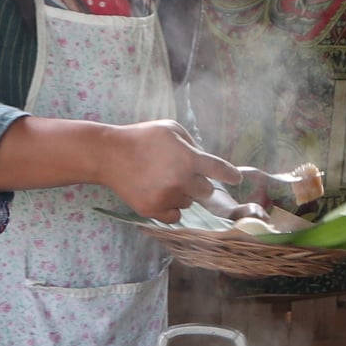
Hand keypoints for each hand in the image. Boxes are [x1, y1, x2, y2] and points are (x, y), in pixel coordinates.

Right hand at [102, 120, 236, 221]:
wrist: (109, 155)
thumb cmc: (142, 138)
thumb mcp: (171, 129)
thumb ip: (191, 144)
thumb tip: (203, 161)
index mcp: (189, 158)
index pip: (220, 170)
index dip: (230, 175)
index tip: (236, 179)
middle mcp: (181, 180)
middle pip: (206, 191)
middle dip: (198, 183)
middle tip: (180, 174)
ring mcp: (167, 197)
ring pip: (188, 203)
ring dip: (181, 194)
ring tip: (161, 180)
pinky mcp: (153, 210)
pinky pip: (174, 217)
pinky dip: (170, 208)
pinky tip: (157, 193)